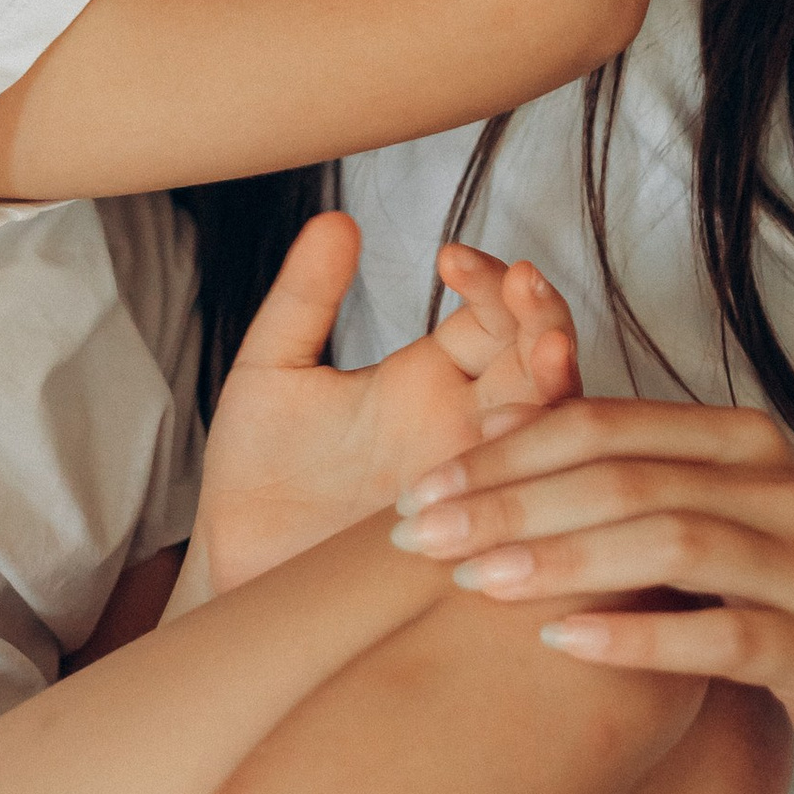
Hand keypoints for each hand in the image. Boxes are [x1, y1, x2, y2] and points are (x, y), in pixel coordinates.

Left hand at [191, 212, 581, 598]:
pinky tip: (523, 437)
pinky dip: (538, 468)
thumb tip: (336, 220)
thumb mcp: (270, 374)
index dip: (487, 280)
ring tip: (547, 350)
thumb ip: (304, 300)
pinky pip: (528, 505)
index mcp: (427, 378)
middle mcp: (465, 426)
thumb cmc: (256, 480)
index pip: (491, 314)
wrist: (236, 573)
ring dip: (557, 383)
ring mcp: (477, 482)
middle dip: (541, 318)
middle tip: (522, 286)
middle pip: (538, 360)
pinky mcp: (474, 537)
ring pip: (549, 428)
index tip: (450, 258)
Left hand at [386, 399, 793, 771]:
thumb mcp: (700, 514)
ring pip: (669, 542)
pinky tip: (565, 645)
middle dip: (507, 503)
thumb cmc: (779, 589)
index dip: (500, 453)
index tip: (415, 494)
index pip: (599, 424)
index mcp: (734, 441)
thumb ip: (611, 471)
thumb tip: (492, 418)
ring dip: (562, 559)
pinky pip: (723, 634)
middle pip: (622, 475)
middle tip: (418, 539)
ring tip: (473, 583)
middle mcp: (773, 485)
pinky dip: (640, 636)